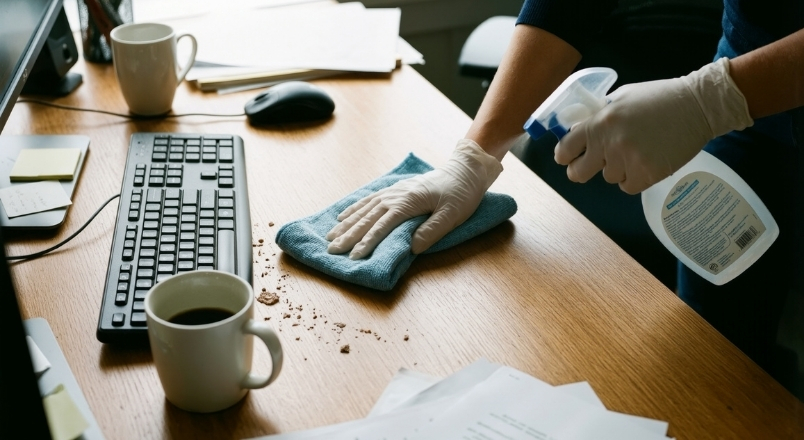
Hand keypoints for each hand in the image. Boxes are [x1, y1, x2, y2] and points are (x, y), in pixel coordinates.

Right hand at [326, 139, 502, 258]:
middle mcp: (395, 195)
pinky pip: (368, 200)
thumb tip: (412, 247)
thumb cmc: (461, 194)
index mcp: (408, 202)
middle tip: (332, 250)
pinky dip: (354, 209)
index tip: (355, 256)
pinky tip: (343, 217)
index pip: (383, 225)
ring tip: (331, 237)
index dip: (368, 242)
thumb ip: (432, 230)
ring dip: (346, 224)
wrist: (464, 171)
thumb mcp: (453, 215)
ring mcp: (393, 191)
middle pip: (368, 218)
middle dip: (349, 235)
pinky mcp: (394, 190)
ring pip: (364, 209)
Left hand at [554, 57, 753, 193]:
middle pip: (578, 173)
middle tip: (590, 165)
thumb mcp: (622, 97)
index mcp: (600, 123)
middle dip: (580, 170)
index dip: (565, 155)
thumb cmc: (660, 98)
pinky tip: (646, 161)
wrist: (698, 106)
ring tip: (637, 150)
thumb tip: (579, 130)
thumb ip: (599, 116)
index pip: (566, 148)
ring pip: (608, 177)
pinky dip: (634, 178)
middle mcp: (610, 144)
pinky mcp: (647, 174)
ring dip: (618, 168)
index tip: (567, 157)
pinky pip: (628, 186)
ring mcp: (628, 161)